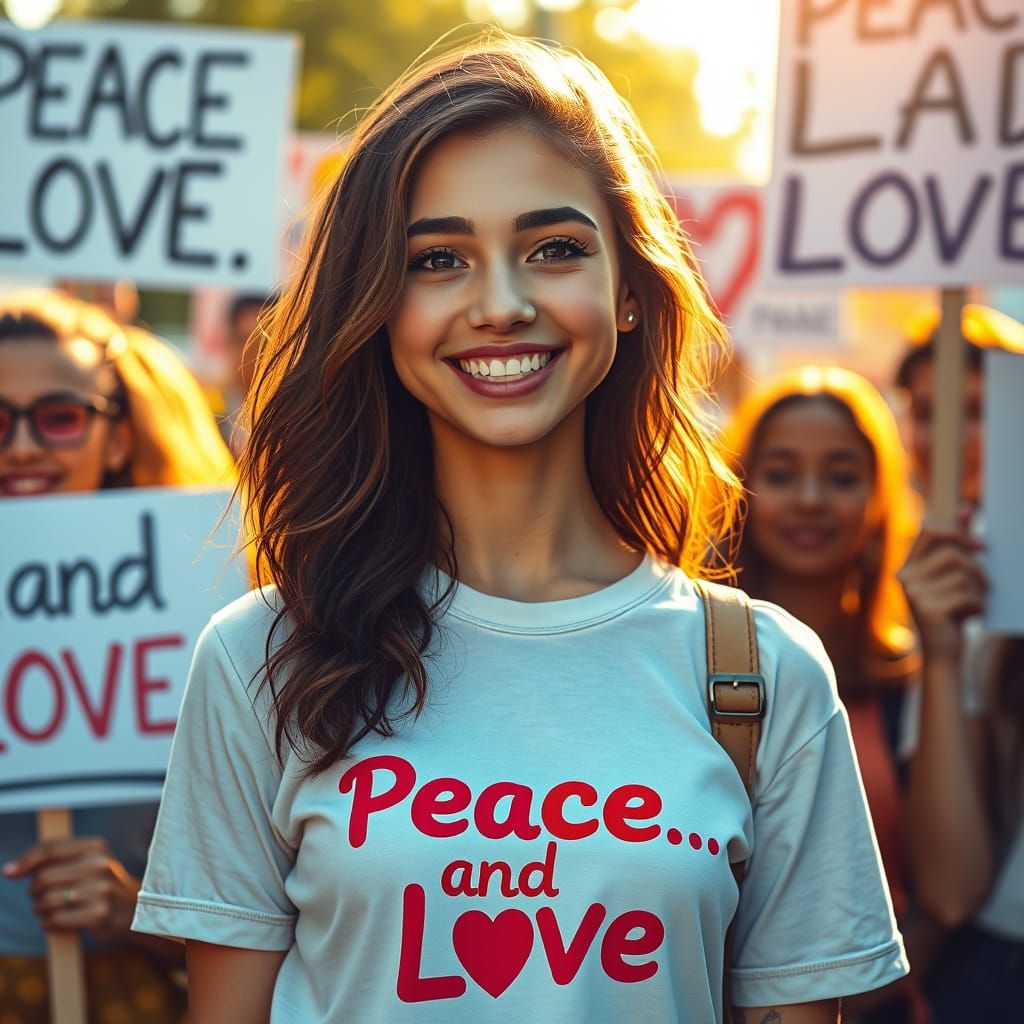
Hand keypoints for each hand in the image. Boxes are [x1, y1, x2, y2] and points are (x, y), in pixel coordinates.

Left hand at [2, 836, 141, 940]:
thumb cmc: (99, 883)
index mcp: (96, 846)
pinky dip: (49, 923)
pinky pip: (56, 920)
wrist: (133, 908)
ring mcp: (101, 889)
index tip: (9, 872)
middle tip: (41, 897)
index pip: (51, 849)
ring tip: (50, 910)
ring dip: (40, 910)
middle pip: (44, 878)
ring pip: (47, 901)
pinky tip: (56, 921)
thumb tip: (10, 869)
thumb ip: (52, 859)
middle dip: (35, 891)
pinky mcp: (99, 914)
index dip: (25, 860)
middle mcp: (101, 864)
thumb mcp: (85, 861)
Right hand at [898, 514, 986, 662]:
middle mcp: (905, 576)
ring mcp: (914, 593)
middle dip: (976, 567)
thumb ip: (957, 543)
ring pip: (962, 575)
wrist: (943, 654)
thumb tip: (967, 508)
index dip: (957, 532)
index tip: (981, 547)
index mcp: (908, 565)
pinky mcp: (928, 609)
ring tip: (977, 602)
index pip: (929, 530)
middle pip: (951, 553)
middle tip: (988, 582)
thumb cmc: (951, 611)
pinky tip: (972, 616)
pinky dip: (978, 605)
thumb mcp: (953, 575)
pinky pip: (965, 595)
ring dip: (979, 589)